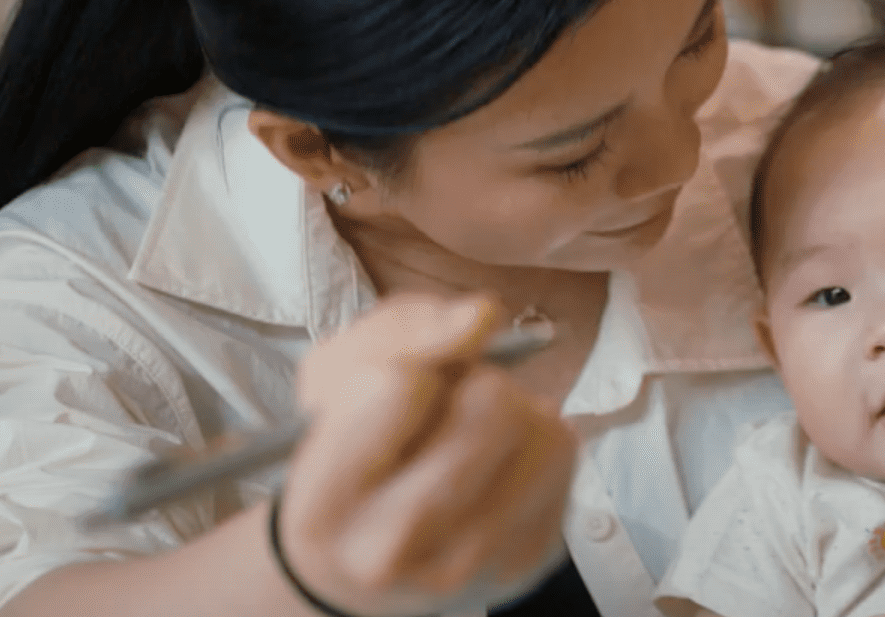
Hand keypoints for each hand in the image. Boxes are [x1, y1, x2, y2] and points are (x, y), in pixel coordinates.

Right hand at [274, 293, 577, 616]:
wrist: (362, 547)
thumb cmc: (350, 442)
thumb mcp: (339, 370)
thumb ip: (402, 329)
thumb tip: (483, 316)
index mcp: (323, 509)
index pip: (403, 385)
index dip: (406, 365)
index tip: (391, 392)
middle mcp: (392, 554)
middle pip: (492, 406)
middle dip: (471, 379)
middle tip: (440, 405)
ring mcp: (465, 567)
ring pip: (537, 424)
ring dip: (510, 405)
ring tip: (468, 430)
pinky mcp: (524, 559)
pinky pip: (561, 449)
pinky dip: (535, 434)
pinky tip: (497, 459)